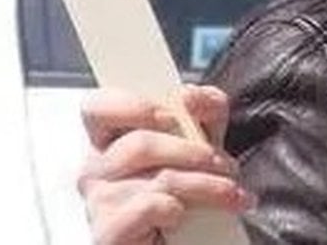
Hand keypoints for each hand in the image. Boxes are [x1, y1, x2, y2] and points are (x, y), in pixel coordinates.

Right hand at [77, 84, 250, 244]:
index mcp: (108, 141)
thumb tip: (192, 96)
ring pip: (158, 178)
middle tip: (223, 164)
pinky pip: (150, 208)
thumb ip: (204, 111)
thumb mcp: (202, 143)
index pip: (98, 107)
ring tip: (229, 192)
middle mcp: (96, 169)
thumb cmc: (188, 192)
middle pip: (139, 144)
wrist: (191, 239)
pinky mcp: (108, 233)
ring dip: (204, 184)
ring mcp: (98, 203)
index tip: (171, 114)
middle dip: (192, 152)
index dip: (132, 105)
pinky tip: (186, 215)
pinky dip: (178, 209)